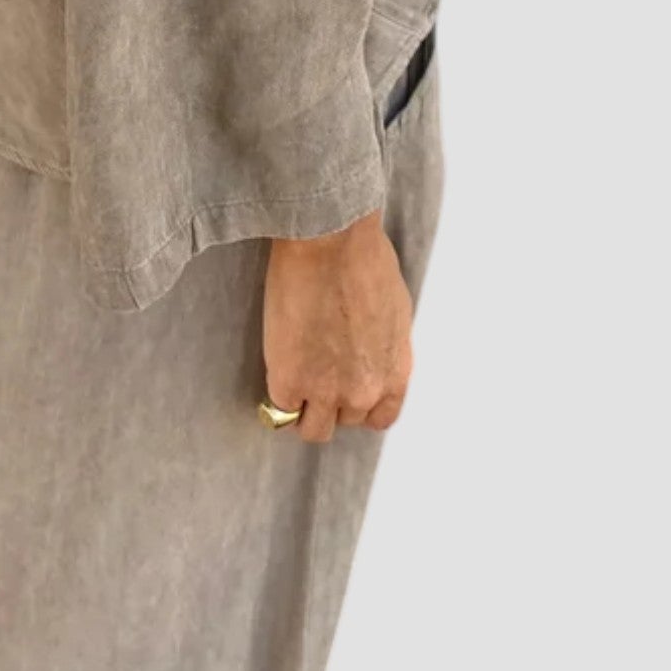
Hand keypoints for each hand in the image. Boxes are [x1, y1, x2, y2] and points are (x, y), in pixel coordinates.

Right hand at [263, 209, 412, 441]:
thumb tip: (367, 348)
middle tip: (313, 371)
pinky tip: (275, 367)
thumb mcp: (392, 309)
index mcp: (395, 371)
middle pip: (343, 421)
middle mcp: (365, 390)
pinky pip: (279, 408)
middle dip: (329, 400)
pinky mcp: (290, 381)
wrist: (331, 241)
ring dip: (301, 408)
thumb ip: (382, 343)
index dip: (359, 405)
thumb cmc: (363, 256)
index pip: (380, 417)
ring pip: (311, 429)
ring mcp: (327, 391)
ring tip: (291, 380)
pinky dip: (276, 393)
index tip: (344, 389)